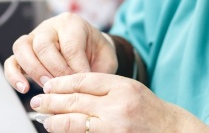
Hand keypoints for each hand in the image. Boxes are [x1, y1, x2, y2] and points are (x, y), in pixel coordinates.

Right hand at [4, 13, 116, 93]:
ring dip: (33, 70)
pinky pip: (11, 61)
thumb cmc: (97, 53)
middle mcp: (50, 27)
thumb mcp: (105, 58)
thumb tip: (82, 86)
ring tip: (46, 87)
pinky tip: (23, 88)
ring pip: (22, 47)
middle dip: (54, 69)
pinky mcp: (23, 52)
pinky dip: (14, 75)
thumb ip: (96, 70)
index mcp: (72, 23)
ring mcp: (34, 37)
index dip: (75, 67)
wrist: (92, 49)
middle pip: (43, 44)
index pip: (70, 45)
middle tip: (63, 85)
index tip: (82, 83)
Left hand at [32, 73, 208, 132]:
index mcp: (122, 86)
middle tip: (37, 102)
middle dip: (51, 101)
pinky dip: (69, 132)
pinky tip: (60, 130)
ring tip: (43, 119)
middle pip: (75, 101)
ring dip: (55, 121)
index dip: (62, 82)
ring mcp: (114, 127)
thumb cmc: (150, 110)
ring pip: (75, 122)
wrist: (172, 131)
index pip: (84, 80)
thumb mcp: (130, 88)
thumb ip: (103, 86)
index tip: (48, 85)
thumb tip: (69, 87)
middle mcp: (117, 106)